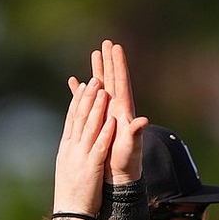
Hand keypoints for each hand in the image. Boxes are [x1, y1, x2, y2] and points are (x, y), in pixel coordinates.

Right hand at [52, 77, 113, 217]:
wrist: (70, 214)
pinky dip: (105, 132)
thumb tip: (74, 141)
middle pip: (79, 118)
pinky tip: (112, 119)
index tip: (83, 86)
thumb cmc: (71, 194)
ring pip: (89, 128)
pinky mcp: (91, 167)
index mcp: (66, 148)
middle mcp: (71, 148)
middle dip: (87, 98)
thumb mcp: (68, 167)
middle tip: (94, 79)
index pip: (72, 119)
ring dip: (97, 108)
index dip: (78, 101)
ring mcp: (80, 156)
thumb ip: (73, 151)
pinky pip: (99, 146)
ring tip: (103, 91)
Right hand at [72, 39, 148, 184]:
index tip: (116, 47)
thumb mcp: (131, 147)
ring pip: (101, 88)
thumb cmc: (127, 162)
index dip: (119, 65)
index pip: (121, 82)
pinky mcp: (98, 123)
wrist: (119, 177)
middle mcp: (116, 109)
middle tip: (106, 42)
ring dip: (98, 71)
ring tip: (94, 53)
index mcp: (123, 111)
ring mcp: (107, 115)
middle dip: (109, 62)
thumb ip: (135, 132)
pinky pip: (89, 102)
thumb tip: (142, 120)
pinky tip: (76, 82)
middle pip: (113, 80)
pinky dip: (82, 91)